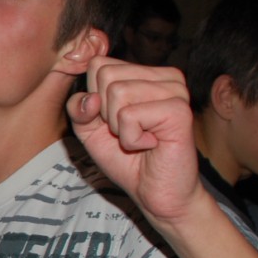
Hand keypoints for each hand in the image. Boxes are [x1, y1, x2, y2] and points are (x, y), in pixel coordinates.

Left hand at [66, 59, 203, 226]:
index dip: (95, 99)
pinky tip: (151, 145)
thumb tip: (90, 97)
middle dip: (106, 113)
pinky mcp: (179, 109)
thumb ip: (79, 108)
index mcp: (146, 73)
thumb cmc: (127, 160)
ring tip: (142, 138)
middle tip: (130, 132)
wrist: (156, 193)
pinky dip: (131, 139)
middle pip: (106, 74)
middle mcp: (164, 76)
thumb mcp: (90, 131)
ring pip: (117, 92)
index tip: (115, 122)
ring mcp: (175, 90)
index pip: (98, 64)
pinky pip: (129, 115)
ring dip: (120, 128)